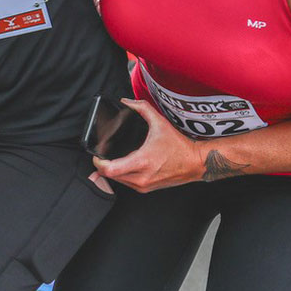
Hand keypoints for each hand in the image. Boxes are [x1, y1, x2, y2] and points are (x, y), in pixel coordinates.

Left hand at [92, 99, 206, 192]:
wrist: (194, 163)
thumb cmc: (178, 145)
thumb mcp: (160, 123)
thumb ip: (142, 108)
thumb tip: (127, 102)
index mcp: (142, 162)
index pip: (110, 169)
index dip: (98, 162)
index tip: (96, 154)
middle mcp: (141, 177)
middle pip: (109, 176)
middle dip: (102, 166)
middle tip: (100, 155)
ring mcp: (143, 185)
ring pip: (116, 181)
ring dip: (111, 172)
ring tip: (109, 160)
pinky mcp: (146, 189)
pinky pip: (126, 184)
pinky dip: (120, 176)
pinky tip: (121, 167)